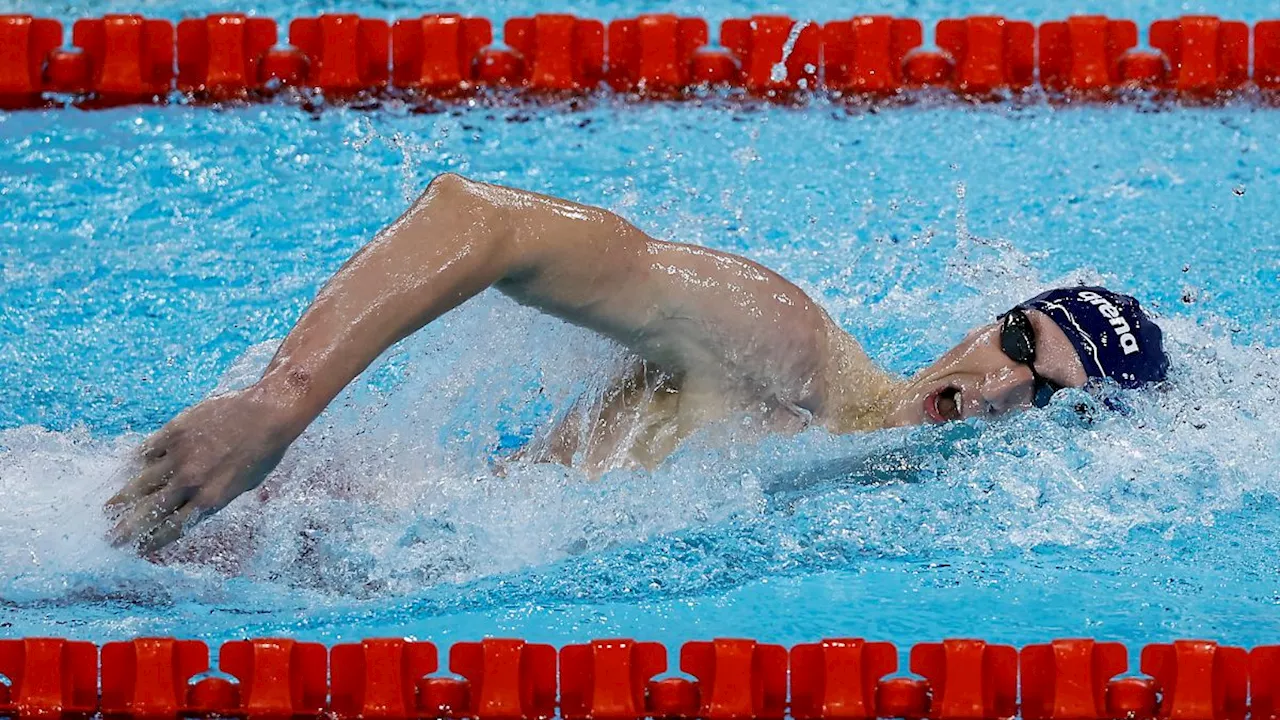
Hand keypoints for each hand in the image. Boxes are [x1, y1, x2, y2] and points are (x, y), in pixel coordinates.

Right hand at [105, 385, 299, 553]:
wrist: (268, 413)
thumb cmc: (264, 451)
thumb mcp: (243, 484)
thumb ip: (215, 497)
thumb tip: (192, 508)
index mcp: (211, 500)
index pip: (173, 527)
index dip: (153, 540)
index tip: (138, 547)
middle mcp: (191, 481)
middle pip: (150, 511)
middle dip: (128, 528)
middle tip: (111, 538)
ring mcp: (180, 456)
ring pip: (141, 482)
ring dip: (122, 499)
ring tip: (107, 509)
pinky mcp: (174, 432)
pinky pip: (147, 451)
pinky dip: (136, 462)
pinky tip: (127, 469)